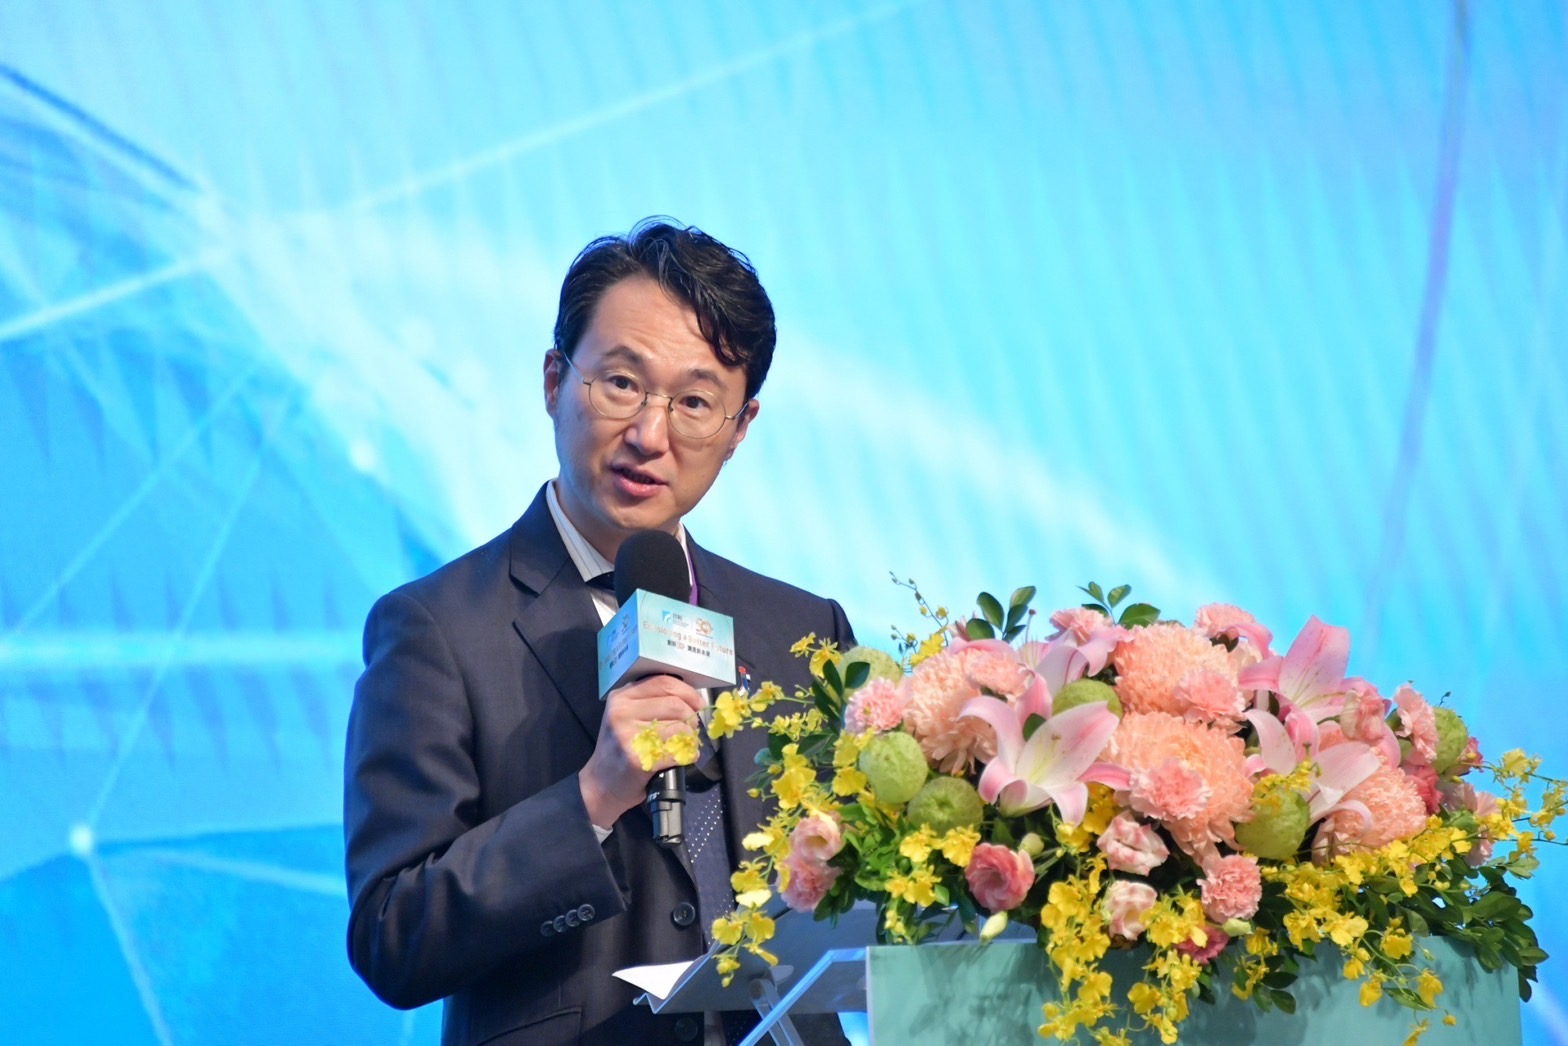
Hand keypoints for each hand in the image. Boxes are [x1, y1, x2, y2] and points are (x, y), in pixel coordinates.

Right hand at [578, 675, 703, 827]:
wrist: (601, 784)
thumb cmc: (619, 748)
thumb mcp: (626, 716)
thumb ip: (650, 701)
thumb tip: (691, 698)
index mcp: (621, 697)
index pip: (663, 682)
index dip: (688, 692)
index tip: (698, 704)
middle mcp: (622, 712)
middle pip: (675, 704)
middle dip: (691, 717)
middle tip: (692, 729)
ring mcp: (628, 735)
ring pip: (679, 727)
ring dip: (690, 738)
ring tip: (686, 744)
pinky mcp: (637, 759)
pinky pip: (676, 751)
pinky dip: (688, 755)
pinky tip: (684, 757)